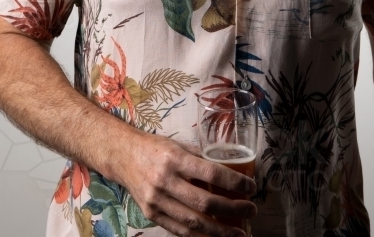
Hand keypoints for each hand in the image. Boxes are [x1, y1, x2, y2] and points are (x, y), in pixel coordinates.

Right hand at [112, 131, 256, 236]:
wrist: (123, 156)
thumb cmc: (154, 147)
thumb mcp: (178, 145)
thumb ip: (200, 159)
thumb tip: (229, 171)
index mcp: (175, 158)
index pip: (211, 173)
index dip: (235, 182)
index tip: (251, 187)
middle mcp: (165, 180)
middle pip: (205, 202)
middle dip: (233, 210)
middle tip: (251, 210)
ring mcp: (157, 200)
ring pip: (194, 223)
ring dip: (221, 231)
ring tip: (240, 233)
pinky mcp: (152, 214)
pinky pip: (180, 231)